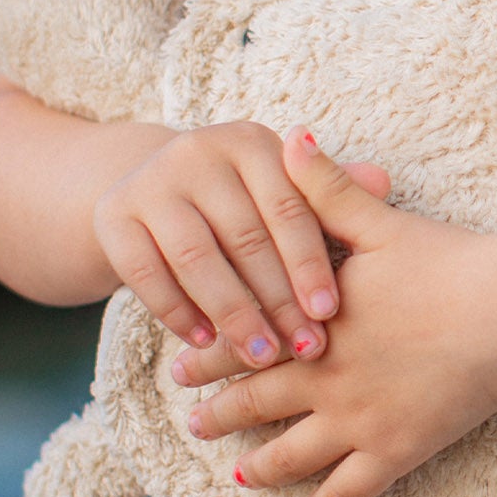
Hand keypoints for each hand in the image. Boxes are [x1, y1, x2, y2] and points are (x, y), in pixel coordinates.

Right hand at [92, 120, 390, 366]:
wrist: (151, 187)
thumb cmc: (242, 198)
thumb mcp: (282, 188)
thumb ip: (329, 193)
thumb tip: (383, 184)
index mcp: (250, 141)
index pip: (288, 207)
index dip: (310, 264)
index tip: (330, 314)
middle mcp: (198, 150)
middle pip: (244, 238)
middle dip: (278, 300)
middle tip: (304, 349)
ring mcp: (150, 181)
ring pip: (197, 260)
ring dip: (233, 314)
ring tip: (262, 355)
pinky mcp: (113, 215)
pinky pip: (147, 275)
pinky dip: (178, 313)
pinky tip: (206, 343)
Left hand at [176, 129, 496, 496]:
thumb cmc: (447, 262)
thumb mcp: (379, 220)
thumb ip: (326, 187)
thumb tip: (290, 138)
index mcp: (316, 323)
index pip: (246, 340)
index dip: (209, 355)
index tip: (177, 368)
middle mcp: (327, 379)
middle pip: (257, 402)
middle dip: (220, 415)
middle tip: (192, 424)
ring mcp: (361, 422)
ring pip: (294, 455)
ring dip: (261, 467)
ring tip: (239, 476)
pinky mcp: (398, 450)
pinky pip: (353, 490)